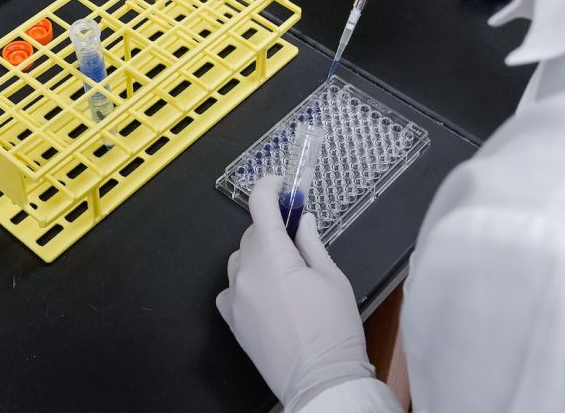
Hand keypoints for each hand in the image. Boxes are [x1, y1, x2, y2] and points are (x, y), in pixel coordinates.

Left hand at [217, 175, 373, 410]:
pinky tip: (267, 293)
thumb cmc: (333, 332)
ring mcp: (235, 297)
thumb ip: (312, 243)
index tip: (278, 184)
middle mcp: (246, 273)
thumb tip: (303, 221)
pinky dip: (245, 281)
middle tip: (297, 238)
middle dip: (273, 229)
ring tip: (286, 273)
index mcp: (273, 257)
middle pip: (252, 233)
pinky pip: (231, 287)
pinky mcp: (232, 319)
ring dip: (258, 255)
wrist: (320, 380)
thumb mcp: (333, 278)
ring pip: (240, 258)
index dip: (268, 187)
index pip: (260, 205)